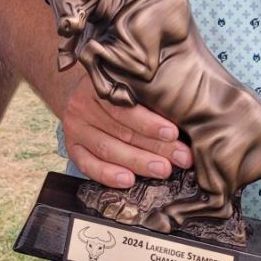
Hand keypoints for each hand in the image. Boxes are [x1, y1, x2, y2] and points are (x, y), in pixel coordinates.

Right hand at [61, 73, 191, 187]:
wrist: (84, 92)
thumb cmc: (119, 87)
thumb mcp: (130, 80)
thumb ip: (150, 93)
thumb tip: (188, 112)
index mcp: (98, 82)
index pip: (124, 106)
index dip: (149, 122)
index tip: (173, 133)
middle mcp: (82, 103)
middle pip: (121, 130)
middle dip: (155, 147)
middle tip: (180, 158)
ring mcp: (75, 127)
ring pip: (107, 149)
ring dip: (138, 162)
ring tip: (163, 170)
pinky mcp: (72, 147)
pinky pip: (88, 165)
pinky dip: (107, 175)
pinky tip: (127, 180)